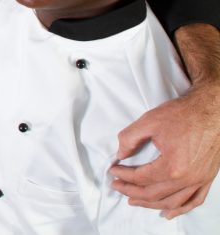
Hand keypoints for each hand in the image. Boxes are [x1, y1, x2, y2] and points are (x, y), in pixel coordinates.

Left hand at [110, 22, 219, 218]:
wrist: (211, 110)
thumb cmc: (183, 114)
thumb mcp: (149, 121)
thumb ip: (129, 138)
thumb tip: (120, 154)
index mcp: (173, 166)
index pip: (141, 178)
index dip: (123, 175)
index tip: (113, 170)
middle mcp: (188, 178)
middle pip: (154, 194)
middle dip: (132, 191)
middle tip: (117, 186)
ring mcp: (200, 180)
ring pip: (172, 202)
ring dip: (151, 204)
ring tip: (134, 200)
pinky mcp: (207, 178)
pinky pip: (194, 200)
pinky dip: (180, 209)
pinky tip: (168, 212)